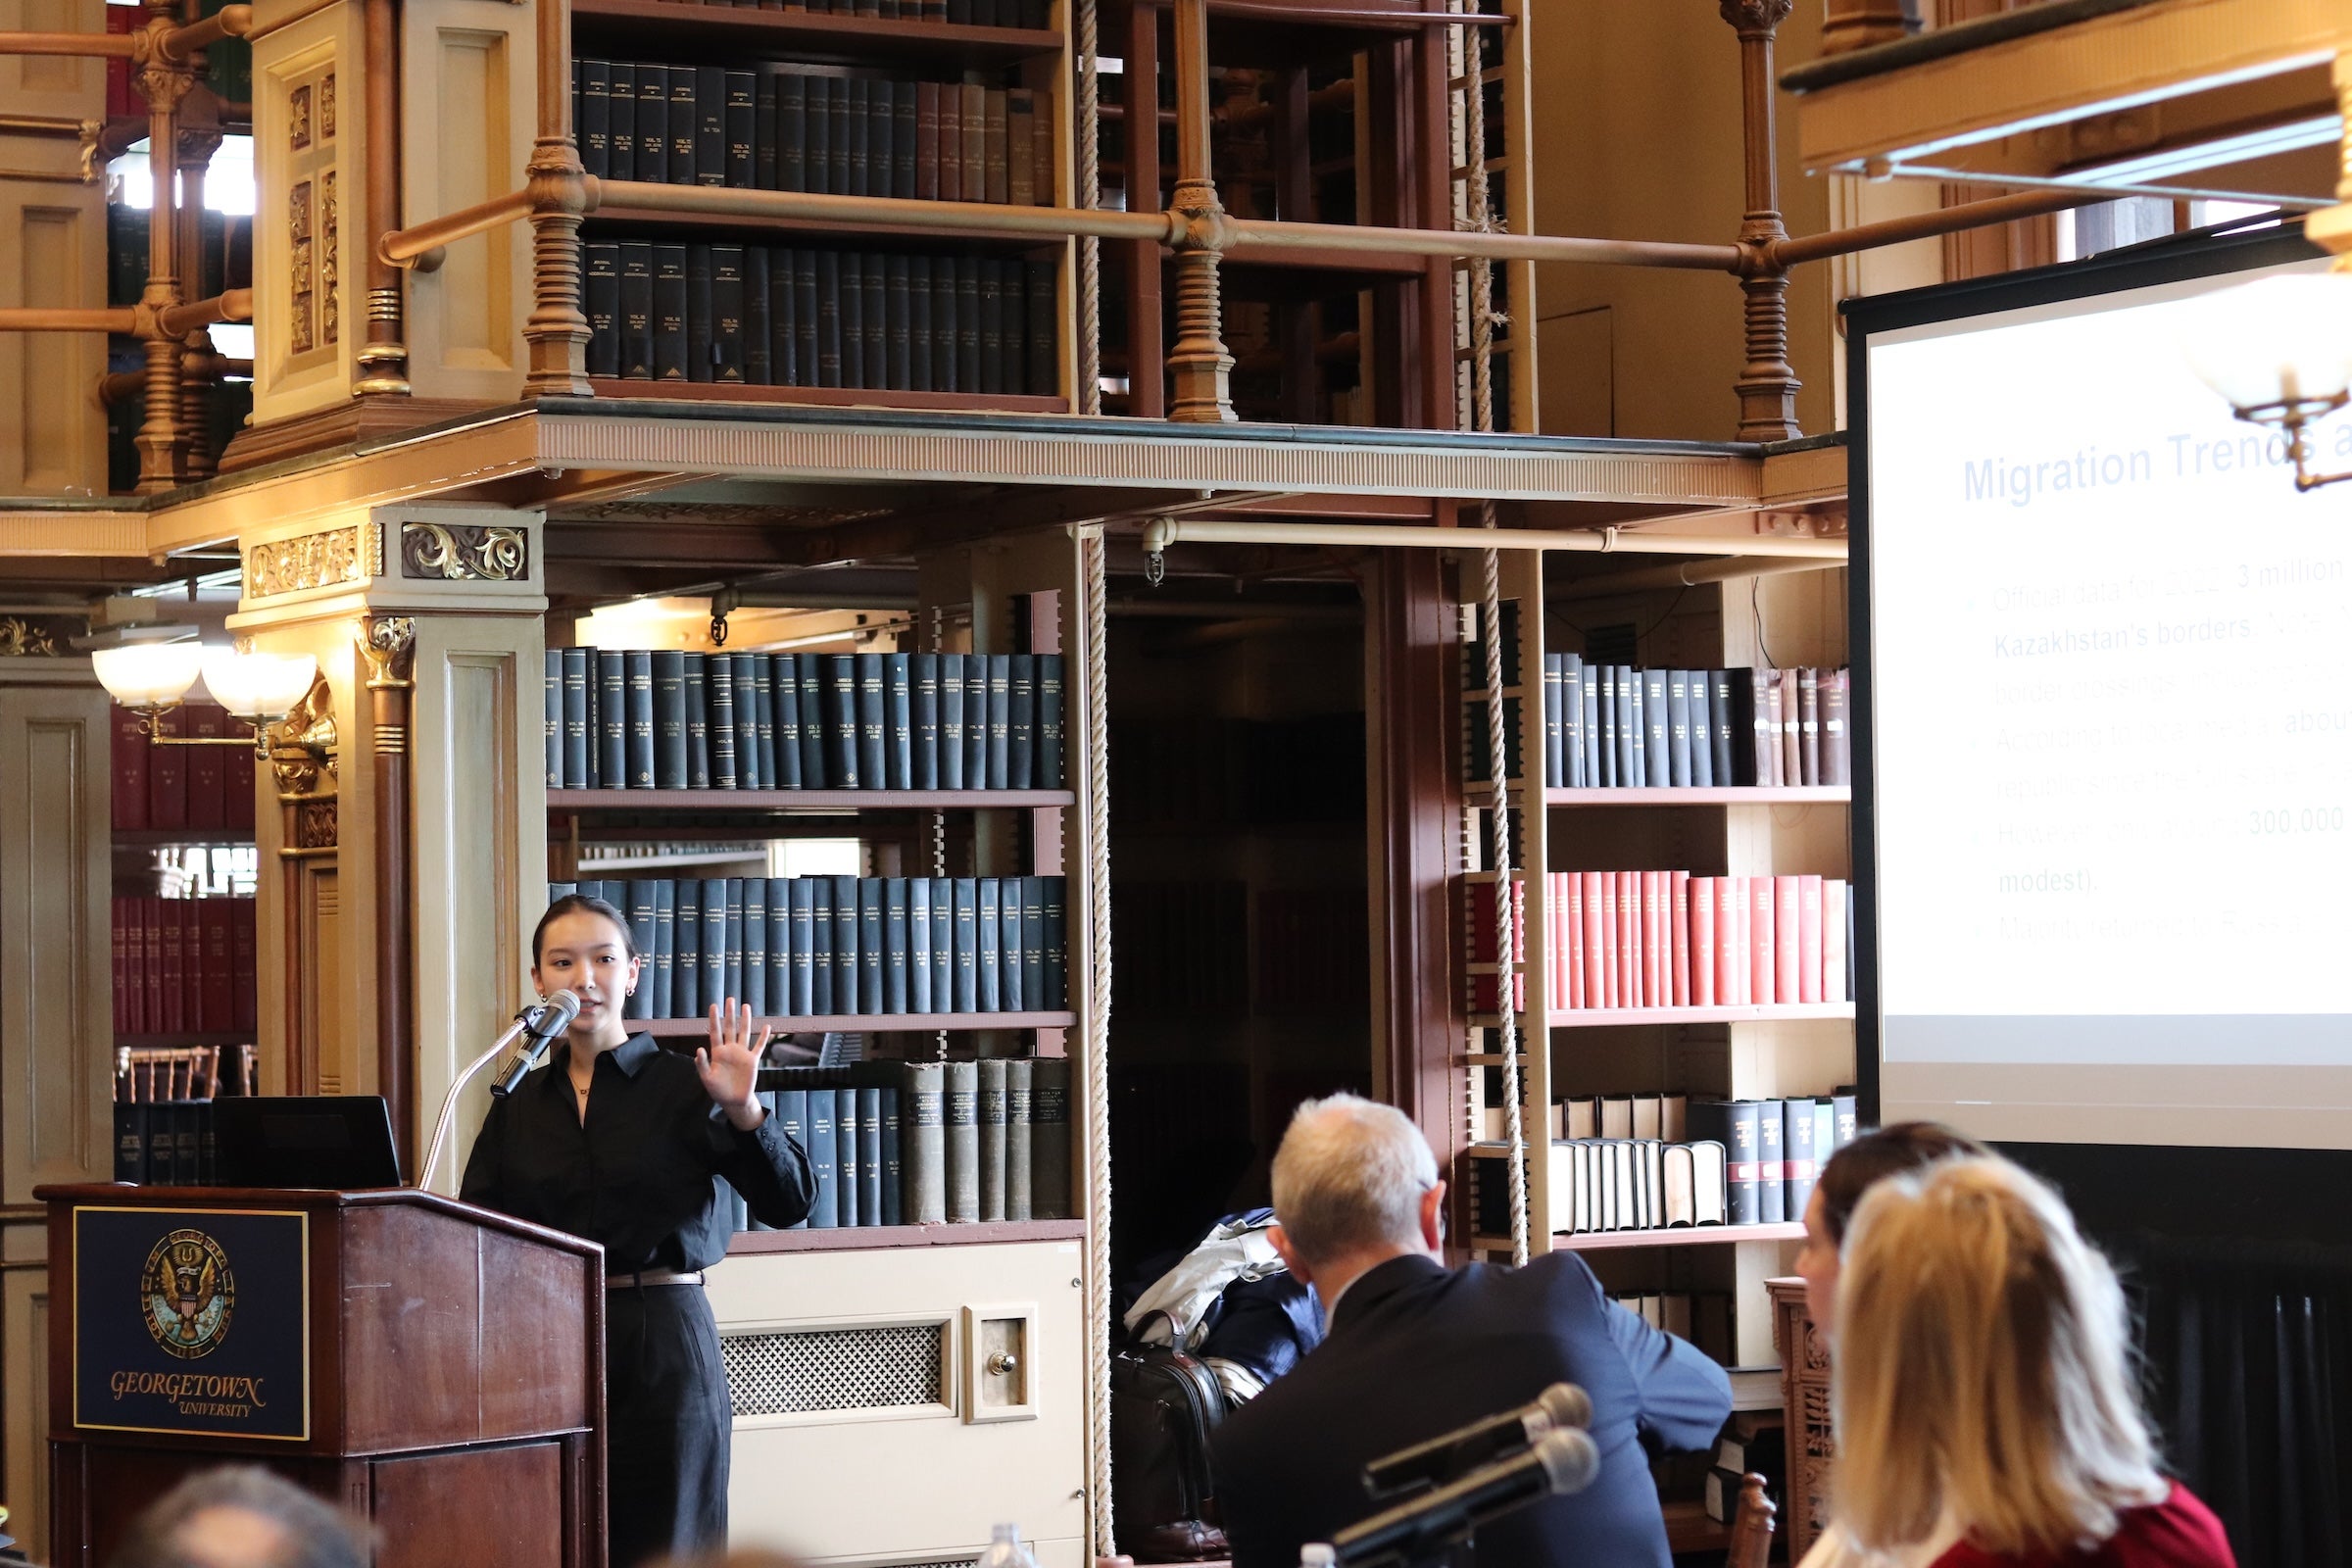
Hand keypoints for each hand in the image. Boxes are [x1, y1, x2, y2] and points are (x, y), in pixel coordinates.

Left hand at [697, 999, 770, 1128]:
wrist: (734, 1101)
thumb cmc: (718, 1090)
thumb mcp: (707, 1078)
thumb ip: (702, 1064)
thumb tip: (699, 1049)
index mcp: (718, 1052)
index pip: (715, 1032)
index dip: (714, 1019)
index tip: (713, 1005)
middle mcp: (730, 1050)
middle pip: (730, 1028)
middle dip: (730, 1014)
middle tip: (730, 999)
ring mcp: (742, 1054)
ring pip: (744, 1033)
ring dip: (745, 1020)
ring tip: (746, 1006)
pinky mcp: (752, 1061)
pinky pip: (759, 1046)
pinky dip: (763, 1037)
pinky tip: (767, 1027)